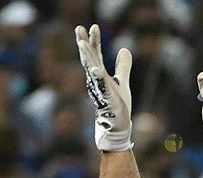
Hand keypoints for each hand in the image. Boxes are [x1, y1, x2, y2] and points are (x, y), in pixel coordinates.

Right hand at [74, 24, 132, 151]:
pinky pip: (102, 86)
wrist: (117, 126)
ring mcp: (101, 89)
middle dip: (84, 43)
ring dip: (87, 56)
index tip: (93, 27)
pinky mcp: (107, 99)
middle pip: (89, 59)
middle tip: (79, 28)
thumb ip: (122, 66)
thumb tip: (124, 49)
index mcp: (99, 75)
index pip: (95, 54)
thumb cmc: (117, 105)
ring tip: (83, 43)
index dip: (94, 41)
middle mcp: (97, 81)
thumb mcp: (122, 81)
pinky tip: (96, 68)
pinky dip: (99, 77)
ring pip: (92, 70)